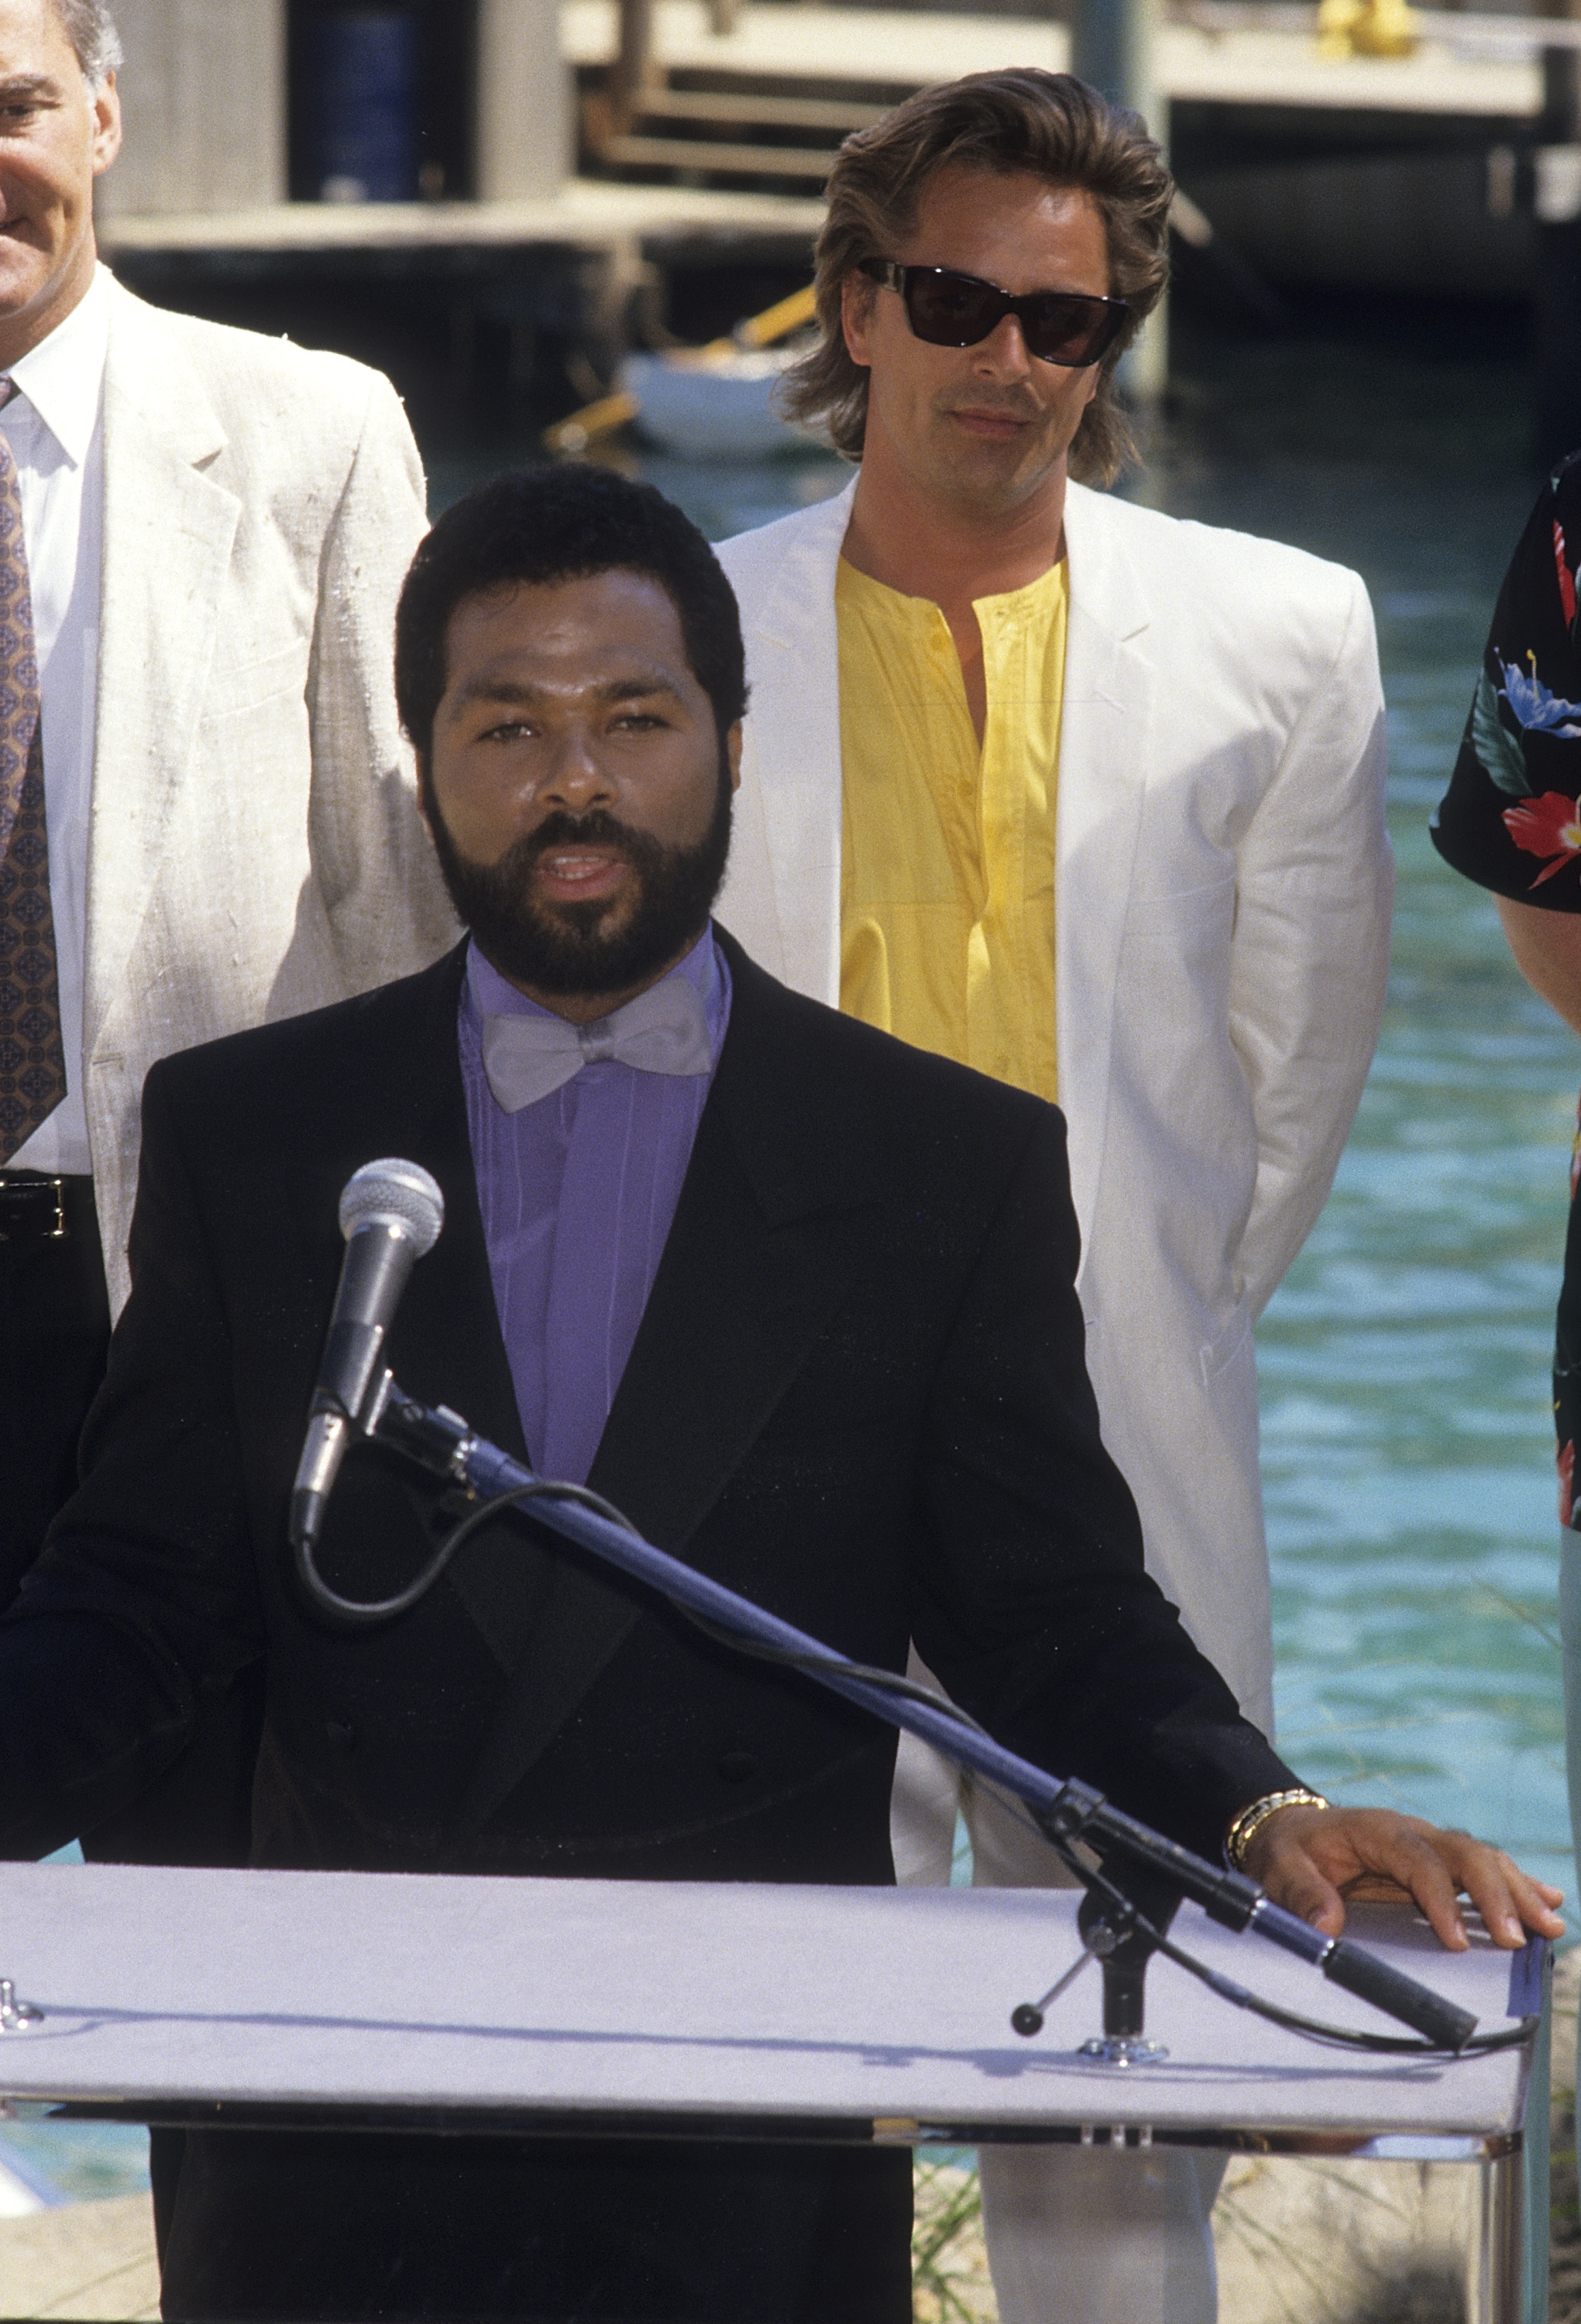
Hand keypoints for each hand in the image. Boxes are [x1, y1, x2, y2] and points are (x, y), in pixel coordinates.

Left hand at [1241, 1803, 1565, 1951]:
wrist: (1292, 1831)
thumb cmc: (1289, 1851)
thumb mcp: (1279, 1868)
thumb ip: (1301, 1893)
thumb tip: (1326, 1925)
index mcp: (1375, 1830)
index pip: (1416, 1859)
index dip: (1440, 1898)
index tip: (1455, 1941)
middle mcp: (1411, 1833)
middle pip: (1463, 1853)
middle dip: (1495, 1893)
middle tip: (1517, 1937)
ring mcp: (1429, 1845)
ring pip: (1482, 1859)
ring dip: (1517, 1890)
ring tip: (1550, 1923)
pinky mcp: (1438, 1863)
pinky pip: (1482, 1869)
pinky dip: (1516, 1884)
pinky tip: (1548, 1901)